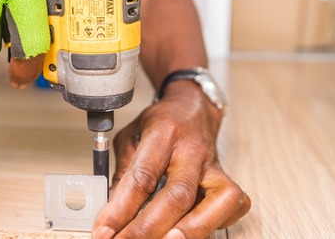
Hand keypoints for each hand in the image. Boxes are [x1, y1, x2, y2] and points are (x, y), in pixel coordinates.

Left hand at [93, 81, 250, 237]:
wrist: (192, 108)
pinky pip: (231, 206)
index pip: (142, 177)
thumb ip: (122, 175)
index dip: (120, 210)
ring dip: (190, 231)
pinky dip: (214, 224)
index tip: (103, 232)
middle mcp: (193, 150)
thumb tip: (110, 216)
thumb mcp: (130, 138)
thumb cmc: (160, 124)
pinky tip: (192, 232)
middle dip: (149, 228)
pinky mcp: (228, 179)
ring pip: (215, 202)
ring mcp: (214, 166)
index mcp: (163, 133)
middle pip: (178, 195)